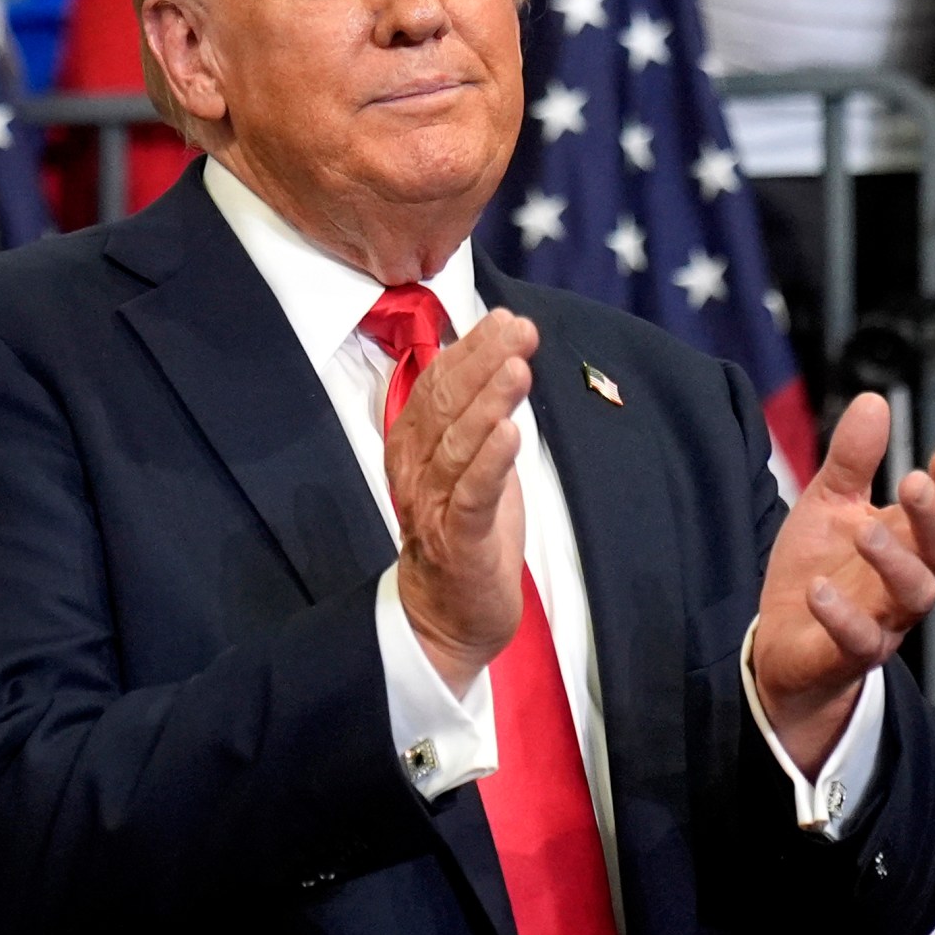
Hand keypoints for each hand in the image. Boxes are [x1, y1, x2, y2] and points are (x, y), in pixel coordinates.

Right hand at [387, 309, 537, 696]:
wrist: (450, 616)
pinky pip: (472, 497)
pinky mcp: (458, 542)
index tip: (504, 318)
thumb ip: (476, 414)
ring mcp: (433, 506)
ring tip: (517, 369)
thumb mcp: (469, 463)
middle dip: (484, 362)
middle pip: (446, 406)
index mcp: (413, 445)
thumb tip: (500, 352)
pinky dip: (490, 464)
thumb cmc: (465, 532)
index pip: (436, 385)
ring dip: (489, 404)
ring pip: (458, 446)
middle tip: (520, 330)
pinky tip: (511, 432)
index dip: (469, 349)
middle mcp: (415, 470)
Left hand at [751, 395, 934, 772]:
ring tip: (866, 530)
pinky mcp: (849, 654)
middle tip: (914, 482)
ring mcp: (883, 620)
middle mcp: (905, 581)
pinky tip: (819, 589)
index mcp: (908, 541)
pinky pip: (859, 641)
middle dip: (933, 517)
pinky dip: (842, 616)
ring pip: (913, 596)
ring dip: (894, 561)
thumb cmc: (819, 570)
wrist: (781, 645)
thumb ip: (852, 461)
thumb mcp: (829, 505)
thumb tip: (873, 401)